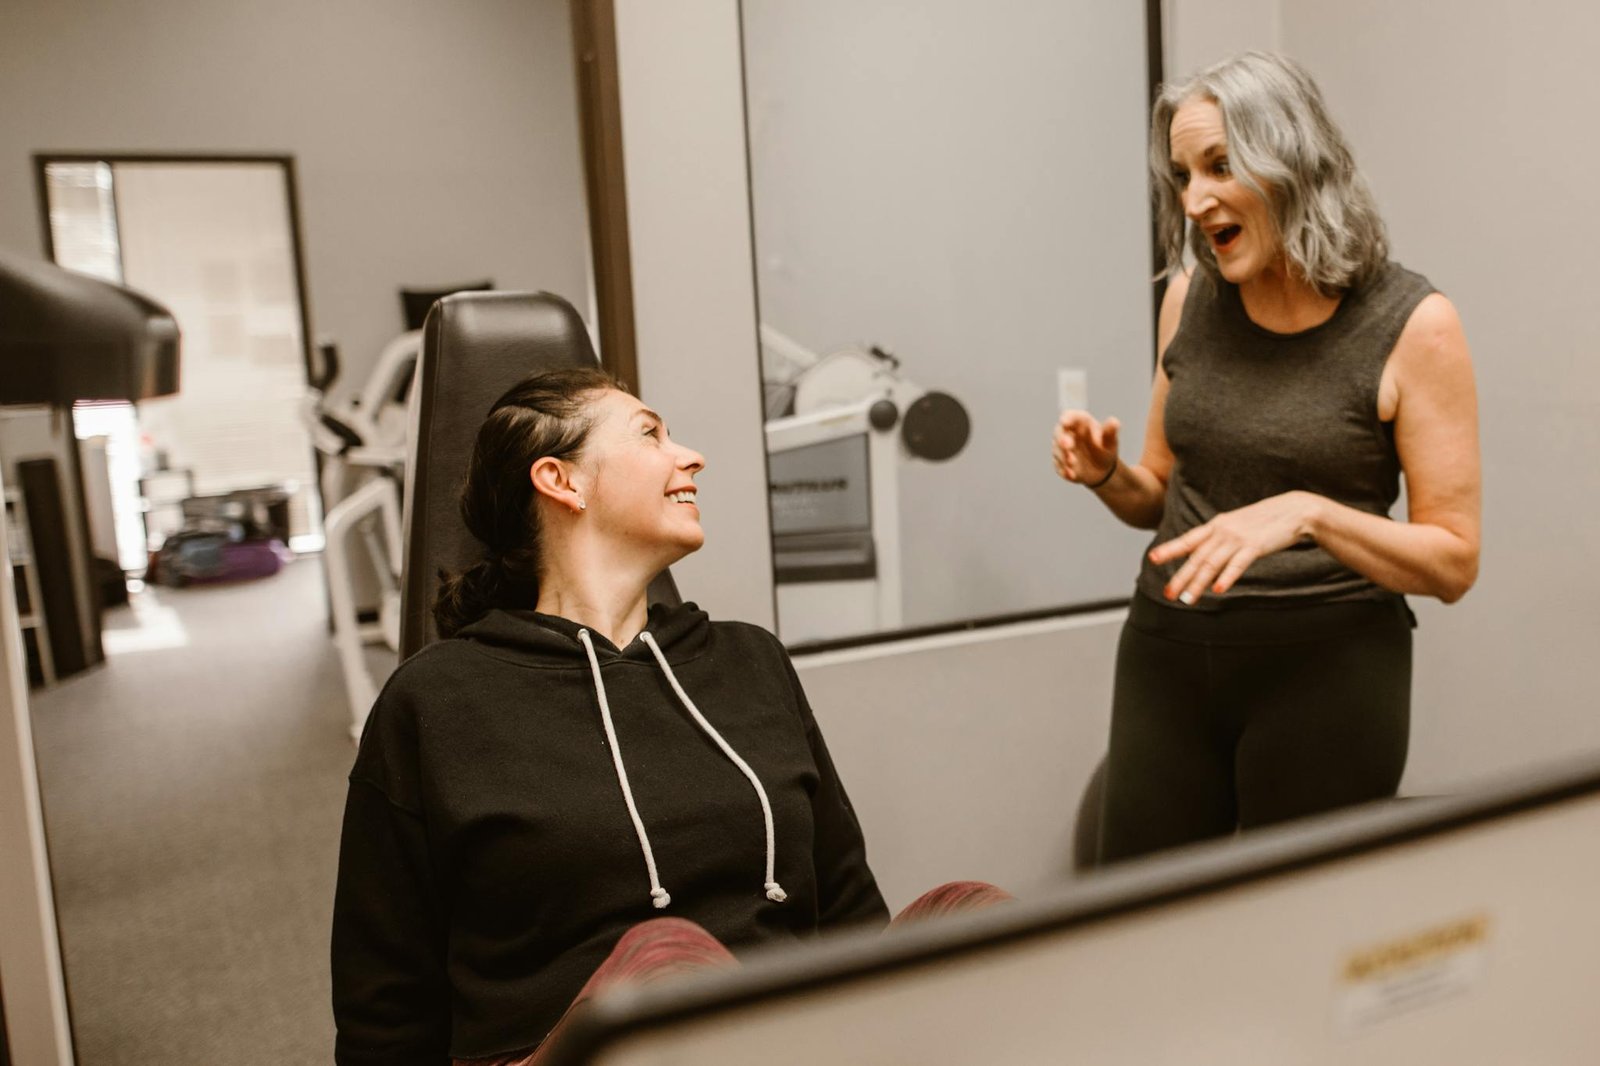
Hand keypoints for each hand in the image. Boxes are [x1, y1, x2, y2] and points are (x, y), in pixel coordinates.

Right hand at [1052, 410, 1119, 485]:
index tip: (1065, 422)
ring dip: (1064, 456)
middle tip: (1068, 446)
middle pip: (1059, 433)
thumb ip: (1110, 431)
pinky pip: (1059, 466)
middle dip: (1062, 439)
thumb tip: (1114, 422)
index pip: (1070, 416)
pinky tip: (1072, 474)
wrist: (1102, 469)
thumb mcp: (1110, 440)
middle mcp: (1067, 434)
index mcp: (1079, 423)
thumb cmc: (1105, 448)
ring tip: (1073, 462)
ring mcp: (1061, 449)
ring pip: (1057, 451)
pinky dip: (1064, 470)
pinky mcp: (1060, 464)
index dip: (1067, 418)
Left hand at [1148, 491, 1323, 602]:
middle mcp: (1223, 531)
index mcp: (1217, 525)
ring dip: (1199, 583)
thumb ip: (1220, 537)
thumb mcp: (1237, 525)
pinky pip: (1237, 564)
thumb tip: (1205, 553)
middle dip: (1181, 577)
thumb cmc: (1264, 520)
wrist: (1294, 510)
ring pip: (1212, 564)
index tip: (1153, 558)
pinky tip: (1218, 590)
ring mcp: (1238, 538)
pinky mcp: (1255, 546)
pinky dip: (1227, 577)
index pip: (1188, 539)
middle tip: (1169, 593)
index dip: (1170, 549)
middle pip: (1197, 557)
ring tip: (1188, 599)